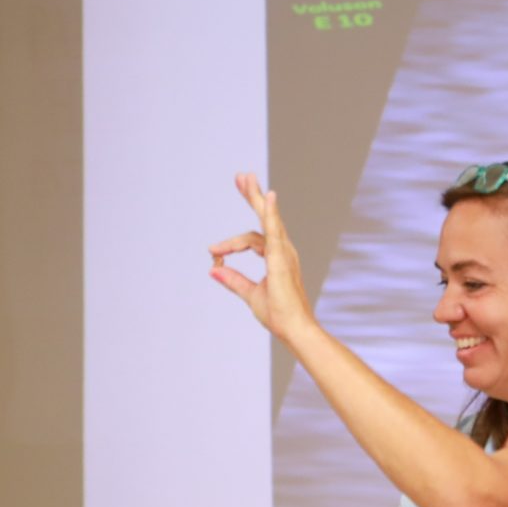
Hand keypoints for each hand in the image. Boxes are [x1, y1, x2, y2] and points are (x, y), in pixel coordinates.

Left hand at [209, 172, 314, 338]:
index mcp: (277, 258)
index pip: (251, 239)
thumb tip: (213, 269)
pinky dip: (270, 213)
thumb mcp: (250, 294)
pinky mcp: (281, 259)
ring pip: (268, 220)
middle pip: (265, 219)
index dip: (230, 245)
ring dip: (256, 198)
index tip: (213, 252)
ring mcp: (284, 253)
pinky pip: (274, 231)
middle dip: (252, 197)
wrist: (294, 330)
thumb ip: (233, 280)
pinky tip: (267, 196)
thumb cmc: (279, 315)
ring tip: (245, 178)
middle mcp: (283, 251)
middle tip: (241, 176)